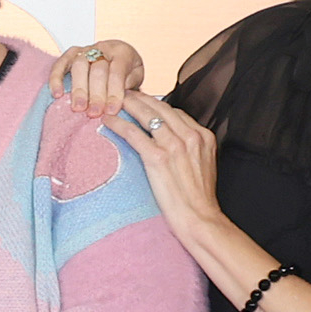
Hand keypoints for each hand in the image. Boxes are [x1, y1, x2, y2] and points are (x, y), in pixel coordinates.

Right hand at [51, 39, 145, 120]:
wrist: (118, 59)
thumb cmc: (127, 73)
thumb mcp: (136, 78)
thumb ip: (130, 86)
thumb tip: (120, 98)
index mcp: (122, 52)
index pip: (117, 71)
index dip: (114, 92)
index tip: (112, 111)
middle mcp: (102, 48)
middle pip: (97, 69)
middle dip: (96, 93)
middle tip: (94, 113)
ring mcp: (85, 50)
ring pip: (79, 66)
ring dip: (78, 89)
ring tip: (78, 108)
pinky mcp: (70, 55)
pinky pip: (60, 64)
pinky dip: (56, 79)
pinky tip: (57, 94)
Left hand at [111, 91, 225, 232]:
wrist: (200, 218)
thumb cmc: (199, 199)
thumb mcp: (203, 166)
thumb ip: (191, 150)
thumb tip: (173, 145)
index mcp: (203, 136)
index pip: (176, 112)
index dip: (156, 105)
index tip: (143, 103)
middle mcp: (190, 136)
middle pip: (161, 108)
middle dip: (140, 98)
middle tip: (124, 92)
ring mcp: (174, 145)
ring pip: (146, 115)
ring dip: (127, 105)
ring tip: (113, 100)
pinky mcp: (157, 158)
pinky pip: (133, 133)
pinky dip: (118, 124)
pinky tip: (107, 121)